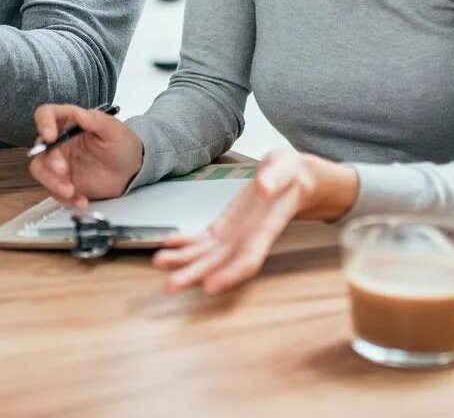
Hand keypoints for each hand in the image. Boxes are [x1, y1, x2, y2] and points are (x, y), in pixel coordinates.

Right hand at [29, 104, 144, 207]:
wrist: (131, 172)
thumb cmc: (123, 145)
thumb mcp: (115, 131)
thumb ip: (97, 120)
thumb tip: (78, 113)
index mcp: (70, 122)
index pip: (47, 114)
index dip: (44, 123)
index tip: (50, 136)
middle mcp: (60, 141)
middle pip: (41, 147)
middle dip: (49, 161)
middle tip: (63, 170)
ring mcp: (59, 163)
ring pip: (40, 170)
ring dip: (52, 182)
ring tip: (71, 191)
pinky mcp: (62, 182)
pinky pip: (54, 191)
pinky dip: (66, 198)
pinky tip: (81, 200)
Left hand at [151, 148, 359, 294]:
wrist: (294, 178)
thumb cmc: (292, 172)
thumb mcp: (288, 166)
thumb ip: (276, 176)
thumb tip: (264, 187)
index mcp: (266, 226)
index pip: (249, 257)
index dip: (230, 274)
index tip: (210, 286)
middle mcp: (249, 237)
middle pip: (222, 263)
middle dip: (196, 275)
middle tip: (171, 286)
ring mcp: (236, 234)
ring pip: (208, 255)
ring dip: (184, 261)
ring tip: (159, 262)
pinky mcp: (226, 226)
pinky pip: (204, 240)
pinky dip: (185, 243)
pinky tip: (168, 244)